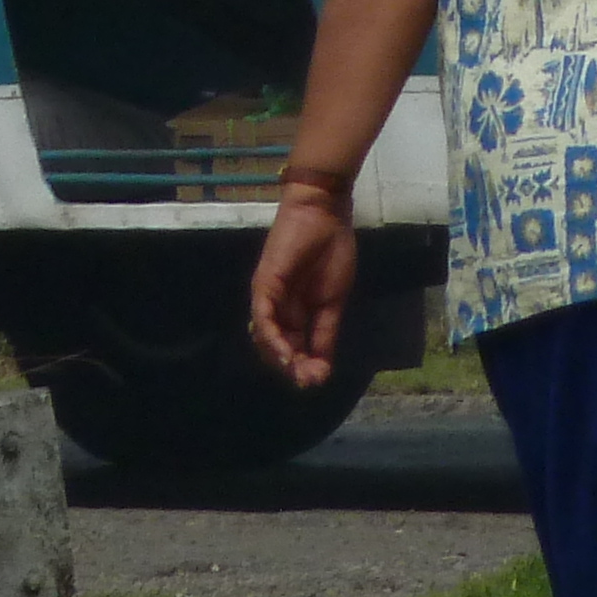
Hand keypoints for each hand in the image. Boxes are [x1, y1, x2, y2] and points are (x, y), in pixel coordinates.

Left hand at [247, 196, 355, 389]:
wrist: (327, 215)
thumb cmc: (332, 251)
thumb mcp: (333, 301)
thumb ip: (326, 332)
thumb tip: (323, 366)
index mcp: (295, 312)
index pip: (294, 347)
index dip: (305, 366)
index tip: (320, 380)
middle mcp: (277, 308)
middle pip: (278, 348)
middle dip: (294, 368)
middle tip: (310, 382)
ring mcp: (268, 297)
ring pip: (266, 338)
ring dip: (283, 360)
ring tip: (301, 374)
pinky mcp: (264, 285)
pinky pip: (263, 318)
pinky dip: (273, 339)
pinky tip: (288, 356)